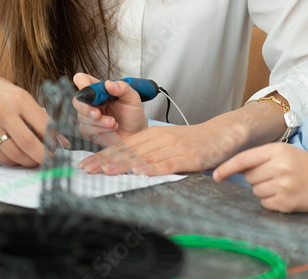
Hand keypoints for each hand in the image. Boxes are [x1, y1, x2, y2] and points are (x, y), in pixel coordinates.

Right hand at [0, 58, 49, 167]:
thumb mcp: (19, 94)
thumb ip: (35, 114)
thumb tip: (55, 135)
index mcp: (18, 99)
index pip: (42, 124)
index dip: (54, 139)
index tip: (61, 146)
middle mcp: (3, 112)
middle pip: (28, 143)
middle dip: (43, 156)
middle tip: (50, 159)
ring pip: (14, 154)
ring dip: (29, 161)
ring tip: (36, 159)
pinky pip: (0, 156)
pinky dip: (13, 161)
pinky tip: (19, 158)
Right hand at [71, 73, 147, 145]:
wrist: (136, 133)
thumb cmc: (132, 114)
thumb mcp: (132, 98)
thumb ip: (122, 88)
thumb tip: (109, 83)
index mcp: (99, 90)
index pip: (82, 80)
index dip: (82, 82)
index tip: (89, 90)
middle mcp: (92, 102)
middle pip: (76, 100)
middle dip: (86, 108)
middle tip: (98, 114)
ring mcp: (89, 116)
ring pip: (82, 117)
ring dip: (99, 122)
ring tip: (114, 122)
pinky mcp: (89, 130)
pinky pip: (86, 129)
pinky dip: (100, 129)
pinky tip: (111, 128)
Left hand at [79, 114, 249, 175]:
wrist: (222, 134)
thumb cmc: (194, 141)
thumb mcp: (168, 142)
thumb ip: (149, 152)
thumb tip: (127, 167)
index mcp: (153, 134)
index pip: (123, 146)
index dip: (103, 155)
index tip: (85, 164)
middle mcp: (160, 138)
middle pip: (129, 151)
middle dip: (106, 161)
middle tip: (86, 170)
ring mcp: (173, 146)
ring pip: (144, 156)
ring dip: (123, 164)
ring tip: (105, 171)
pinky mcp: (187, 156)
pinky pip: (167, 163)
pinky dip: (152, 168)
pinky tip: (140, 173)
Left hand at [213, 143, 307, 212]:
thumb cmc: (306, 166)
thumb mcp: (286, 153)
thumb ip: (262, 157)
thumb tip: (237, 169)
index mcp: (278, 151)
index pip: (244, 160)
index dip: (227, 168)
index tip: (215, 175)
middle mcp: (279, 167)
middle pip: (249, 177)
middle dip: (257, 178)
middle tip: (275, 176)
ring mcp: (283, 185)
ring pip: (256, 191)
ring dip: (265, 190)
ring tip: (282, 185)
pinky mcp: (286, 202)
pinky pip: (265, 203)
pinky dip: (272, 201)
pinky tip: (286, 195)